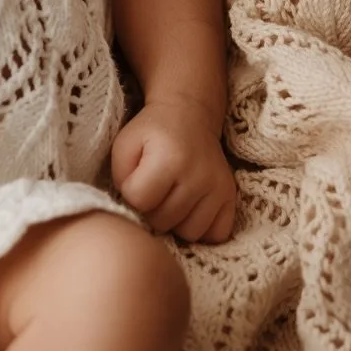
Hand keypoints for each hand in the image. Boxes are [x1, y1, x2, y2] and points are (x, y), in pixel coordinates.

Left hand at [110, 95, 235, 242]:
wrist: (189, 115)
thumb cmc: (152, 132)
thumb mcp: (125, 144)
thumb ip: (120, 176)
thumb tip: (133, 208)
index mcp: (169, 159)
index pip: (139, 200)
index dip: (131, 192)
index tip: (135, 179)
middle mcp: (198, 175)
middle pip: (163, 221)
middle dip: (151, 210)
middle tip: (153, 190)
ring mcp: (218, 188)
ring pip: (189, 233)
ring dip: (175, 222)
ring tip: (171, 200)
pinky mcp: (230, 196)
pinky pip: (216, 234)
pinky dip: (201, 228)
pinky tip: (190, 210)